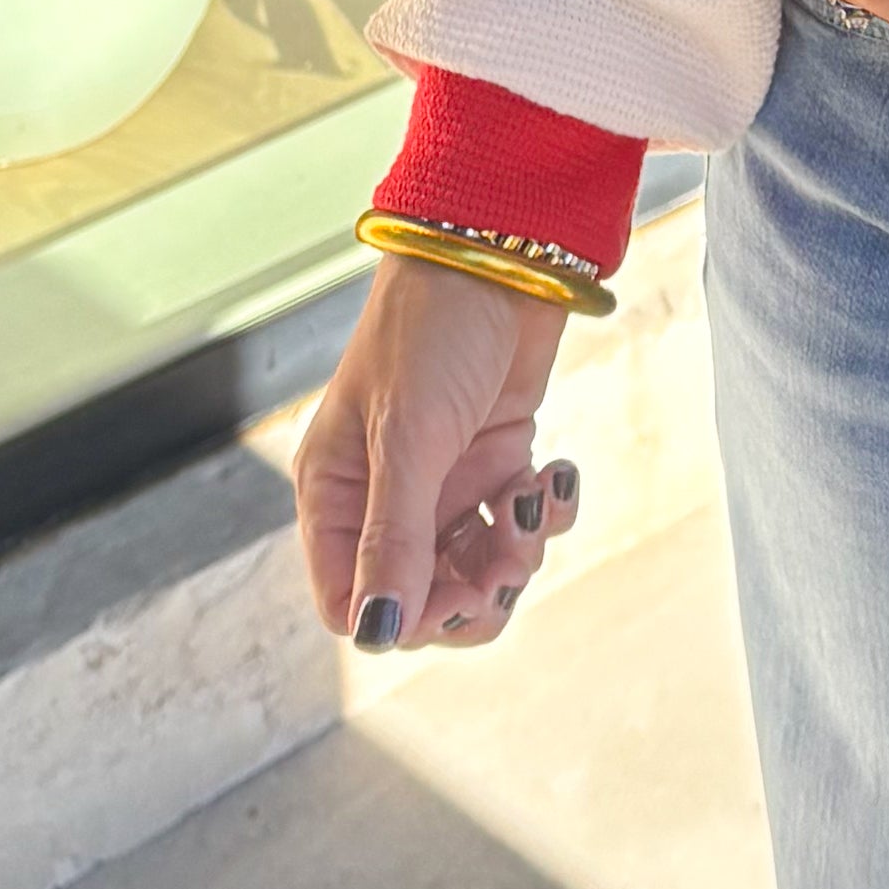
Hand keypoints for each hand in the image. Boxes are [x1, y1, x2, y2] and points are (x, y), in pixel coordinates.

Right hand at [293, 259, 578, 654]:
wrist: (502, 255)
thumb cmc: (432, 329)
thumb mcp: (409, 436)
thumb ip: (396, 538)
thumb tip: (379, 633)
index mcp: (336, 495)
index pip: (349, 602)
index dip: (403, 618)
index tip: (456, 596)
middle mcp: (384, 498)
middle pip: (420, 601)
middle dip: (470, 593)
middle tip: (509, 559)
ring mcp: (443, 483)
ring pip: (474, 571)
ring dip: (513, 556)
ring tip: (532, 503)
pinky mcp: (495, 462)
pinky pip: (517, 527)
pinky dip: (542, 513)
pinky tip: (552, 470)